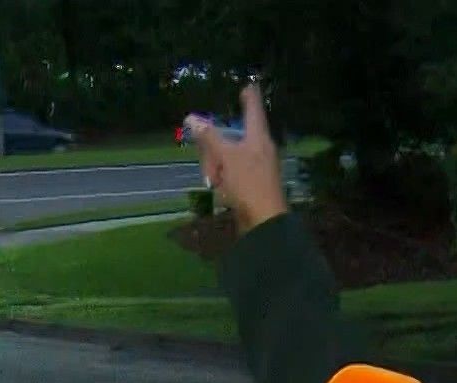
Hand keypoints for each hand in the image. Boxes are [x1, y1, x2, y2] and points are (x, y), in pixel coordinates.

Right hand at [182, 83, 288, 234]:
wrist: (264, 223)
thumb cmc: (248, 185)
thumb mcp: (225, 158)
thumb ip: (209, 137)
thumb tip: (192, 117)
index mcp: (259, 138)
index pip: (253, 110)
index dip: (249, 98)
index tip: (249, 85)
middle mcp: (260, 149)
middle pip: (233, 137)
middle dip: (215, 147)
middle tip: (210, 163)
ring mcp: (256, 168)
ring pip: (229, 157)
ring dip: (217, 166)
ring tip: (215, 182)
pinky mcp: (252, 185)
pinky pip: (231, 174)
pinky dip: (223, 179)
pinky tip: (220, 189)